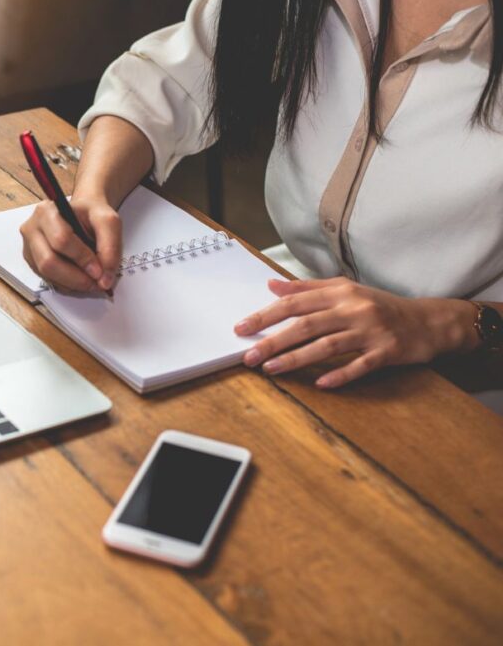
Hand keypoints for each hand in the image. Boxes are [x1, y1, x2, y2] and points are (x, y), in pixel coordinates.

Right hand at [20, 196, 121, 291]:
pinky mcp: (33, 262)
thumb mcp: (108, 220)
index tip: (100, 270)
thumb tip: (105, 278)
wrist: (82, 215)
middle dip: (76, 278)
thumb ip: (110, 246)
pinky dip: (68, 285)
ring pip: (47, 275)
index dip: (82, 259)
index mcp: (47, 212)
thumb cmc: (91, 214)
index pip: (61, 240)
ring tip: (92, 281)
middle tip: (96, 282)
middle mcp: (32, 229)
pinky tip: (80, 278)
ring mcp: (30, 248)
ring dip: (73, 284)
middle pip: (48, 262)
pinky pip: (48, 280)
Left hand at [234, 277, 479, 388]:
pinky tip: (320, 383)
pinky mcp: (387, 351)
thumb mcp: (344, 290)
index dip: (265, 315)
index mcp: (339, 292)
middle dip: (273, 340)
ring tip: (270, 369)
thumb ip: (307, 289)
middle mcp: (353, 309)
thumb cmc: (379, 306)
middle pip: (306, 324)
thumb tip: (272, 285)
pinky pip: (361, 365)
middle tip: (248, 356)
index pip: (294, 303)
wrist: (428, 320)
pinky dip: (341, 374)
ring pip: (328, 345)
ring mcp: (371, 330)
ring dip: (296, 358)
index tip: (240, 328)